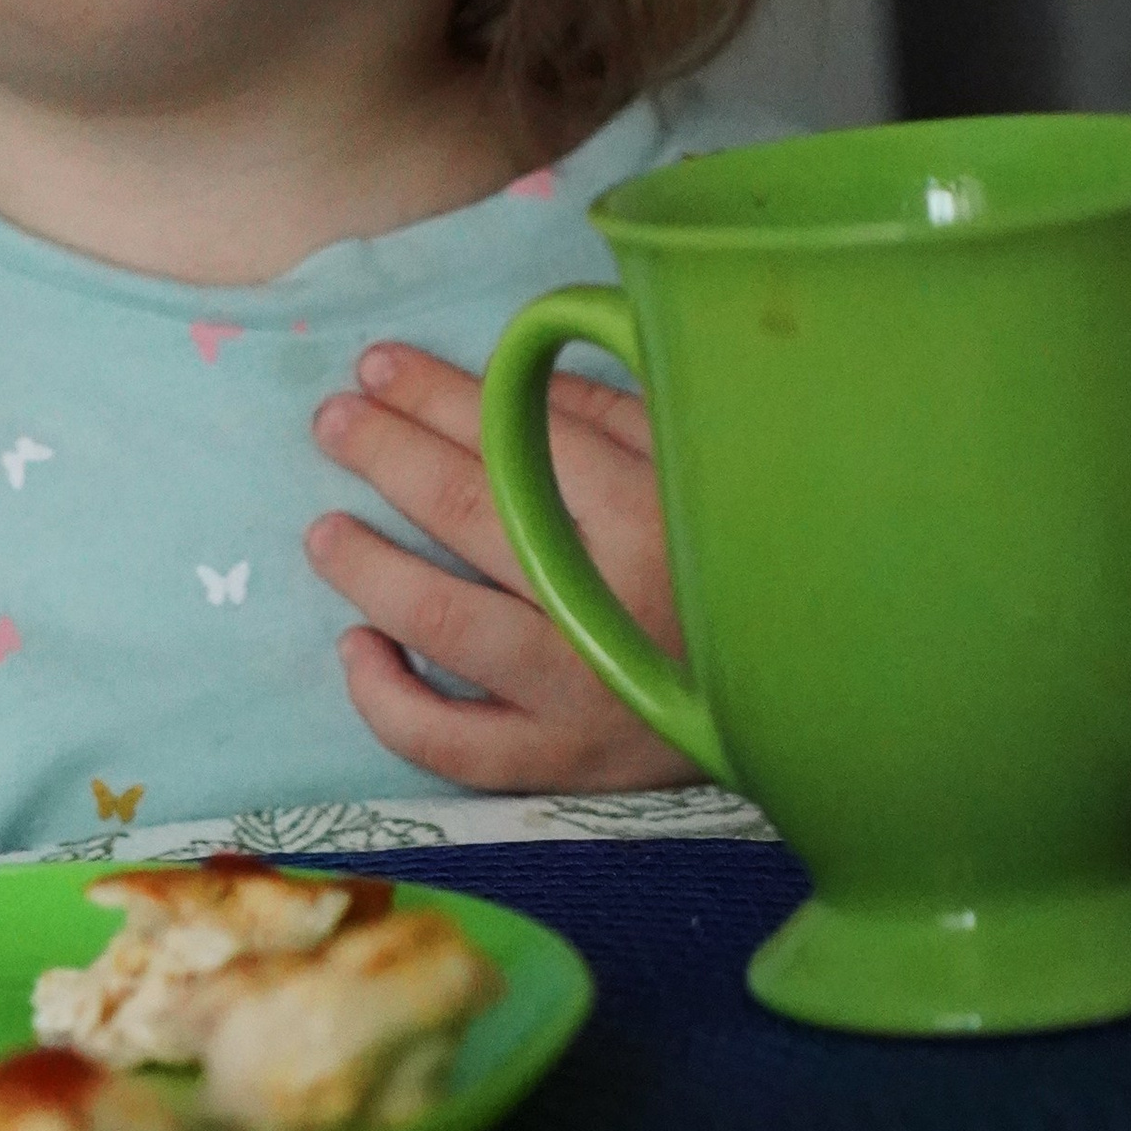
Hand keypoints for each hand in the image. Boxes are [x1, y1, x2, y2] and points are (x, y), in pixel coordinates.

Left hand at [306, 341, 696, 794]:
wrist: (807, 703)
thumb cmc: (736, 566)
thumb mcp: (695, 471)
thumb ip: (608, 418)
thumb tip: (507, 373)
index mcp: (655, 515)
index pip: (517, 439)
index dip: (439, 395)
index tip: (381, 367)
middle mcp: (610, 605)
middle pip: (469, 511)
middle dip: (386, 453)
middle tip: (335, 420)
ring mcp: (578, 692)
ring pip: (442, 621)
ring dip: (367, 565)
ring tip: (323, 529)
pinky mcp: (556, 763)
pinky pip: (446, 741)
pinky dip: (385, 697)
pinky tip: (357, 646)